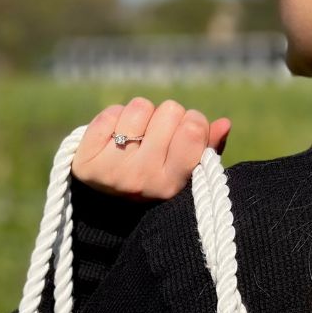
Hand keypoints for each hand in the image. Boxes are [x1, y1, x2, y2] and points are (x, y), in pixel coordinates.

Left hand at [71, 97, 231, 200]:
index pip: (193, 129)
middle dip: (166, 118)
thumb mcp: (184, 172)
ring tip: (136, 137)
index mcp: (172, 185)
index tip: (185, 132)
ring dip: (141, 116)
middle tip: (156, 137)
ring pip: (140, 107)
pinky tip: (114, 138)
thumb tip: (224, 123)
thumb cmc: (155, 180)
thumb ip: (207, 150)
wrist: (106, 206)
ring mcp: (113, 171)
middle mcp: (143, 180)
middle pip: (170, 110)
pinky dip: (115, 118)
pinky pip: (111, 113)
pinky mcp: (86, 161)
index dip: (193, 121)